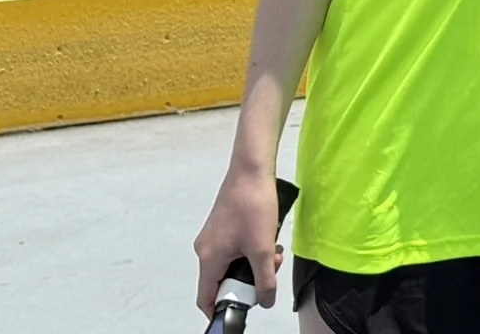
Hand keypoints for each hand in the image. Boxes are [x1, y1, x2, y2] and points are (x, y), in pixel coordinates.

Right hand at [193, 161, 283, 314]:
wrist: (252, 168)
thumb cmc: (253, 203)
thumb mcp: (263, 247)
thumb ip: (265, 279)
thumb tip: (265, 301)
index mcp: (209, 258)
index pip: (206, 297)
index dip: (221, 309)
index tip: (239, 311)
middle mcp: (206, 249)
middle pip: (223, 280)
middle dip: (248, 281)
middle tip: (270, 272)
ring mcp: (213, 237)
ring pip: (232, 264)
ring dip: (254, 264)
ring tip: (274, 253)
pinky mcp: (224, 226)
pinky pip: (235, 249)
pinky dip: (251, 250)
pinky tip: (269, 240)